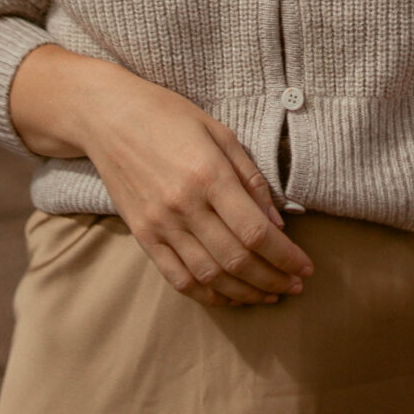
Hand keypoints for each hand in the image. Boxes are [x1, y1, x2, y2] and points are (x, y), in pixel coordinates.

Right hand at [10, 46, 312, 309]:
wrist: (108, 117)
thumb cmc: (169, 116)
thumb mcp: (219, 132)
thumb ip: (250, 178)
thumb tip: (277, 223)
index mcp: (209, 175)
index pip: (255, 232)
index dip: (286, 256)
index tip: (306, 267)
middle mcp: (184, 206)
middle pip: (237, 260)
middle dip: (273, 279)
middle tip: (295, 287)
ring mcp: (160, 225)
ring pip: (210, 276)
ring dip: (246, 293)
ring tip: (270, 295)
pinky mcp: (142, 235)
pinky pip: (178, 277)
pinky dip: (207, 295)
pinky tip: (230, 297)